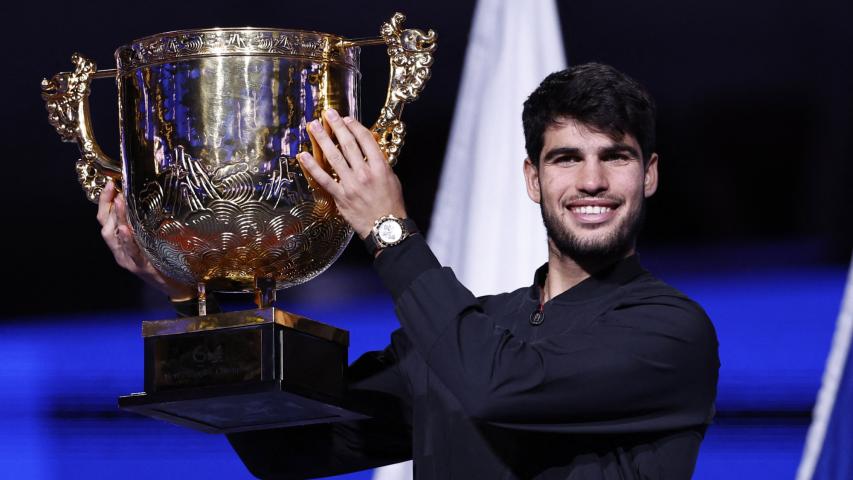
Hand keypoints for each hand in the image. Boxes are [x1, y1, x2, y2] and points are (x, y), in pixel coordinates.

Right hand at [97, 180, 194, 300]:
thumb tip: (147, 199)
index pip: (106, 219)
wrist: (176, 286)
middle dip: (107, 205)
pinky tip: (125, 230)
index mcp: (120, 243)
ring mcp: (128, 260)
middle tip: (113, 188)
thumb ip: (145, 224)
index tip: (110, 184)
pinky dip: (126, 240)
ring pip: (114, 237)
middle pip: (105, 225)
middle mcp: (120, 251)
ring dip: (117, 217)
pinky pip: (131, 252)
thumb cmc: (164, 261)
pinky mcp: (140, 267)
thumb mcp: (151, 239)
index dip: (105, 201)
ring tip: (119, 201)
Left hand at [297, 109, 406, 238]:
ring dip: (323, 139)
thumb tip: (368, 151)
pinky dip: (312, 166)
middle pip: (348, 144)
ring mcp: (351, 184)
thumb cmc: (391, 204)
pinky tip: (304, 155)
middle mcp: (364, 172)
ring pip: (334, 157)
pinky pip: (323, 179)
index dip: (355, 126)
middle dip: (337, 126)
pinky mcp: (340, 196)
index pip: (366, 140)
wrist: (386, 227)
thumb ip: (380, 164)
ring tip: (314, 126)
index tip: (347, 119)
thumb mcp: (392, 179)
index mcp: (380, 167)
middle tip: (328, 113)